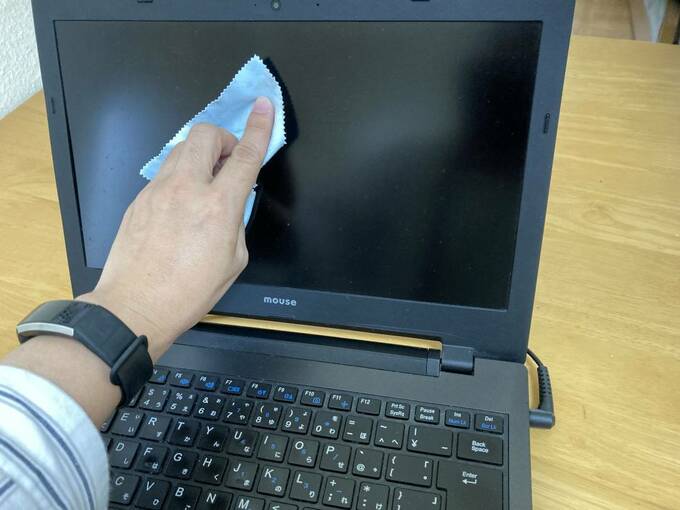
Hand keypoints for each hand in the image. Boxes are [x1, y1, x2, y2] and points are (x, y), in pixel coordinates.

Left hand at [79, 97, 273, 360]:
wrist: (135, 306)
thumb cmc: (187, 291)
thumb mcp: (233, 260)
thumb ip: (236, 222)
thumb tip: (231, 206)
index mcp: (218, 206)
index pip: (245, 155)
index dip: (259, 127)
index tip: (264, 107)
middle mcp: (186, 189)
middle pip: (204, 134)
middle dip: (222, 138)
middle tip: (228, 161)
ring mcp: (158, 191)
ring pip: (180, 149)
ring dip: (199, 156)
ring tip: (204, 183)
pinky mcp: (139, 200)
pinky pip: (164, 173)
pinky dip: (179, 178)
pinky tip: (180, 207)